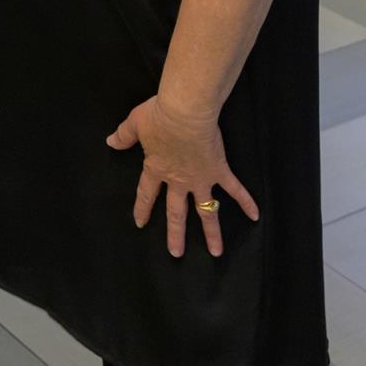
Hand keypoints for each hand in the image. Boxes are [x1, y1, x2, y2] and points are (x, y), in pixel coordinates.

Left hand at [107, 95, 258, 257]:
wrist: (186, 112)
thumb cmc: (159, 116)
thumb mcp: (135, 123)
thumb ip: (123, 135)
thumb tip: (110, 141)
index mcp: (156, 168)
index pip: (147, 193)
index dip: (143, 208)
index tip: (140, 223)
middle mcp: (179, 180)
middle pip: (176, 212)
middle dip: (175, 233)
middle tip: (176, 253)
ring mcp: (200, 178)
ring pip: (206, 211)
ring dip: (211, 233)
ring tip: (216, 252)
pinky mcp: (219, 171)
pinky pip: (234, 189)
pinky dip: (246, 202)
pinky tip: (255, 216)